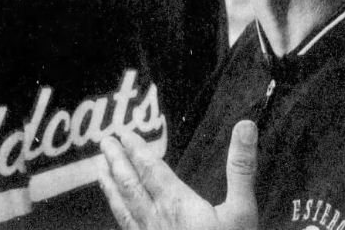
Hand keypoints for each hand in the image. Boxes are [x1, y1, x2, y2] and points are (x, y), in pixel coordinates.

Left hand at [98, 120, 258, 229]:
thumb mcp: (243, 211)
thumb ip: (241, 168)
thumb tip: (244, 126)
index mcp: (178, 204)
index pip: (152, 170)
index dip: (138, 150)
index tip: (125, 134)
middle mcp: (157, 220)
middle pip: (131, 186)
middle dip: (117, 162)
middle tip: (104, 142)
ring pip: (123, 208)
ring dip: (110, 186)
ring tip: (99, 169)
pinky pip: (127, 228)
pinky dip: (117, 213)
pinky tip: (116, 212)